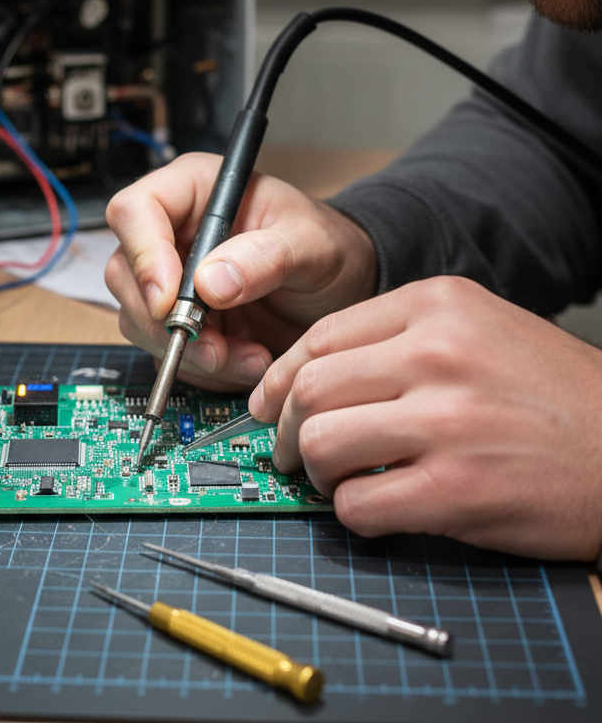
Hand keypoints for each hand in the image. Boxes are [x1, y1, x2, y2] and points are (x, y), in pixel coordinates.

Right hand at [104, 152, 377, 391]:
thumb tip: (210, 283)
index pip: (135, 211)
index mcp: (193, 190)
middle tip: (216, 347)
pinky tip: (247, 361)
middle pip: (125, 274)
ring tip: (251, 356)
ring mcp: (168, 280)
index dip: (143, 256)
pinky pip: (165, 353)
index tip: (171, 301)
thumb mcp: (312, 244)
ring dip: (190, 352)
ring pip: (140, 321)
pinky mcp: (177, 321)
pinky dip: (204, 369)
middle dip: (167, 321)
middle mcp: (170, 232)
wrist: (338, 292)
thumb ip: (267, 257)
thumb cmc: (326, 248)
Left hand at [255, 275, 601, 560]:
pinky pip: (359, 503)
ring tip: (333, 479)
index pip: (320, 337)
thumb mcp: (477, 328)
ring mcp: (447, 421)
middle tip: (290, 450)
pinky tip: (372, 506)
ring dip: (315, 471)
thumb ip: (396, 340)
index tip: (268, 404)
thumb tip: (308, 376)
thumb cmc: (550, 392)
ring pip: (322, 443)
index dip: (280, 378)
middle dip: (286, 428)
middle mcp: (437, 353)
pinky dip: (351, 511)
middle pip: (311, 389)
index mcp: (436, 305)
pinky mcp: (458, 489)